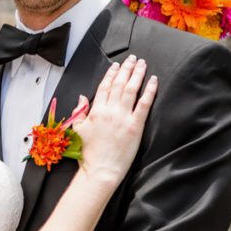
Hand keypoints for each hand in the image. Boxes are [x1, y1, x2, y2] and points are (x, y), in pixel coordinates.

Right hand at [69, 54, 156, 184]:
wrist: (100, 170)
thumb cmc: (89, 154)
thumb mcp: (78, 130)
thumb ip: (80, 112)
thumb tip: (82, 97)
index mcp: (96, 111)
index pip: (104, 86)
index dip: (111, 74)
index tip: (116, 66)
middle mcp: (110, 111)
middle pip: (119, 84)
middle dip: (126, 69)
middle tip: (132, 59)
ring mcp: (123, 118)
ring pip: (131, 89)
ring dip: (137, 74)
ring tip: (142, 65)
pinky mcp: (135, 126)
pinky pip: (144, 104)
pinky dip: (149, 91)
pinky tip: (153, 81)